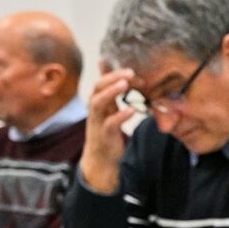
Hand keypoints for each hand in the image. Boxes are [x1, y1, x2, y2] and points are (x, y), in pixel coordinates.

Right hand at [80, 61, 136, 192]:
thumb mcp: (109, 108)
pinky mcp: (104, 134)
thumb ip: (111, 91)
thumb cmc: (107, 129)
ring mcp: (98, 121)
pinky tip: (131, 110)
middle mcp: (95, 109)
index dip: (115, 73)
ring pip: (98, 103)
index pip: (102, 81)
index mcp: (98, 100)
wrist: (101, 157)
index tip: (133, 70)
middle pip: (98, 88)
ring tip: (125, 84)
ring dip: (111, 92)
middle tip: (130, 72)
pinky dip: (120, 116)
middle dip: (112, 77)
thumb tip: (110, 71)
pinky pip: (110, 123)